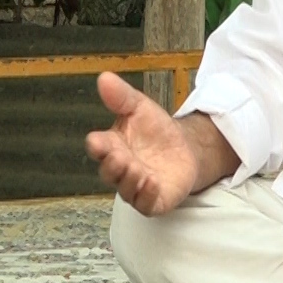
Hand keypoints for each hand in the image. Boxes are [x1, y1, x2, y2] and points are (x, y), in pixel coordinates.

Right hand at [85, 71, 198, 215]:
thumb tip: (104, 77)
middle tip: (120, 158)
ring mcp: (135, 186)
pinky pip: (146, 204)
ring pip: (126, 189)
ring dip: (130, 180)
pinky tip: (152, 182)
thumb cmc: (155, 129)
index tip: (96, 141)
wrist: (185, 147)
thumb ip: (121, 96)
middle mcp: (120, 169)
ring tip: (139, 170)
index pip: (98, 148)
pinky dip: (147, 196)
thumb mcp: (140, 107)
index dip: (97, 146)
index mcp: (112, 145)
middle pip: (109, 172)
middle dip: (113, 166)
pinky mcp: (153, 200)